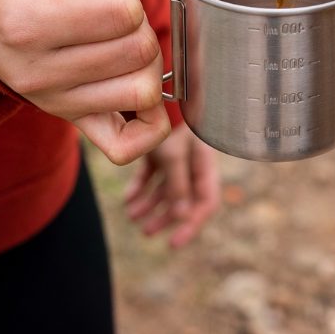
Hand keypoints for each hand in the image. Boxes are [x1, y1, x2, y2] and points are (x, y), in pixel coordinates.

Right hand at [0, 0, 169, 164]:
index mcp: (26, 25)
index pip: (120, 12)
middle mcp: (38, 73)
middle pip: (137, 51)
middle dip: (140, 23)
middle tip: (114, 13)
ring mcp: (56, 104)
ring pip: (142, 91)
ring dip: (149, 61)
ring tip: (122, 43)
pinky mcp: (73, 122)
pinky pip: (125, 146)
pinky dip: (150, 123)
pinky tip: (139, 88)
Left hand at [122, 123, 221, 246]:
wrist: (153, 90)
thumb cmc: (170, 120)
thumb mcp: (174, 155)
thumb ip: (178, 185)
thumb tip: (181, 216)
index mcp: (204, 165)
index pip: (205, 202)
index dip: (191, 225)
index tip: (173, 243)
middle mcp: (193, 162)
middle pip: (182, 199)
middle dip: (164, 217)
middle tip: (146, 232)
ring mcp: (176, 156)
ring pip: (165, 188)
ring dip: (150, 205)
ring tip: (132, 216)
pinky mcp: (159, 149)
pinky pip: (152, 175)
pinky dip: (141, 187)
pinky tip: (128, 200)